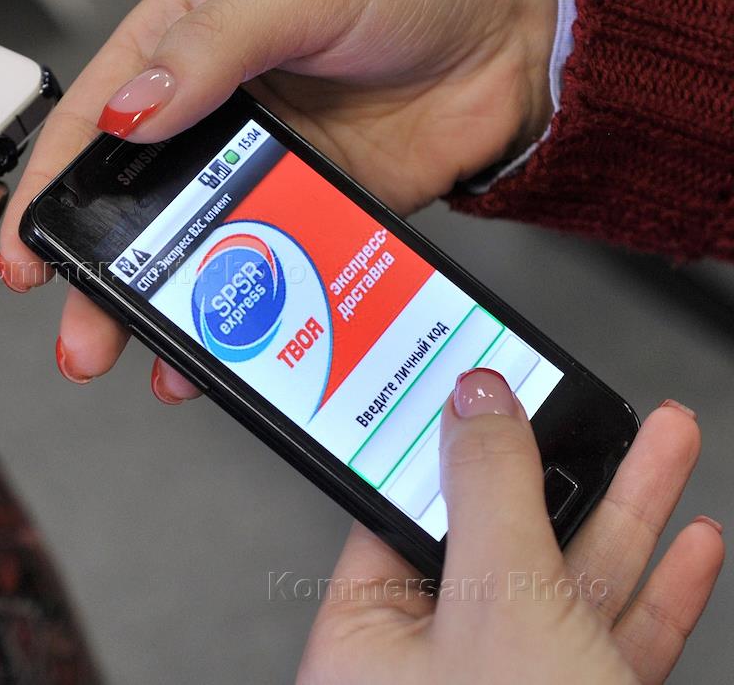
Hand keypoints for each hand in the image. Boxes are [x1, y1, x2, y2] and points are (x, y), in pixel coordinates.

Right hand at [1, 0, 556, 400]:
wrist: (521, 34)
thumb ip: (211, 48)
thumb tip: (127, 109)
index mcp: (186, 42)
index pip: (94, 117)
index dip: (52, 185)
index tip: (28, 249)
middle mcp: (213, 110)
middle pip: (131, 202)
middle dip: (98, 272)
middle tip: (82, 332)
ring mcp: (261, 170)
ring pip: (192, 249)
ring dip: (162, 307)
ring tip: (147, 358)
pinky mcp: (312, 214)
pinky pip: (264, 271)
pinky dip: (242, 315)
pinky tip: (224, 351)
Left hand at [298, 372, 722, 684]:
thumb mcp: (499, 604)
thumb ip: (488, 492)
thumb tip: (471, 397)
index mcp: (368, 639)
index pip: (406, 515)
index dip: (458, 449)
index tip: (496, 393)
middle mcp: (429, 668)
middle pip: (500, 541)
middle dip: (570, 470)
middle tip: (604, 408)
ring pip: (568, 585)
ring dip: (627, 515)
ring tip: (666, 444)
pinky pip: (610, 642)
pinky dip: (652, 595)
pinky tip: (684, 547)